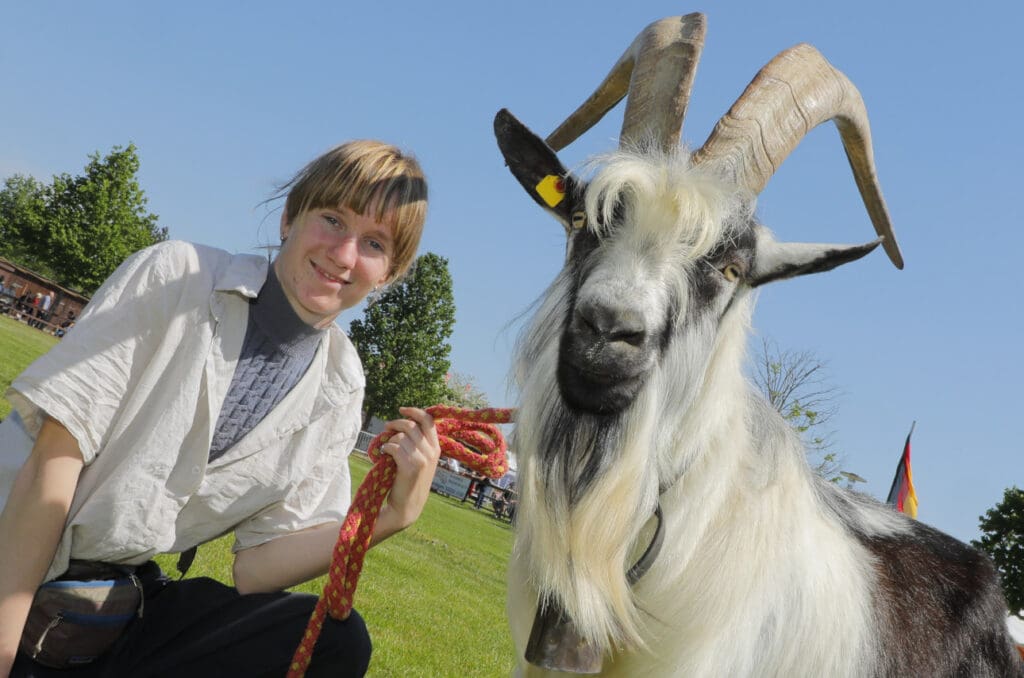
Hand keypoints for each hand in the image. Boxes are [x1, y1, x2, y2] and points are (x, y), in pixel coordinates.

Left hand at [372, 407, 441, 544]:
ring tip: (387, 448)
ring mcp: (422, 459)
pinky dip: (386, 449)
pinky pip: (394, 447)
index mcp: (436, 448)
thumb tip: (403, 422)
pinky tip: (384, 455)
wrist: (407, 506)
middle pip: (411, 425)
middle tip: (386, 427)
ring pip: (401, 436)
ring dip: (390, 440)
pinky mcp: (410, 466)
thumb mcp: (421, 460)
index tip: (401, 409)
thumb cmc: (409, 481)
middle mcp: (432, 452)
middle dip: (396, 424)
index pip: (428, 420)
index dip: (414, 412)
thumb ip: (418, 443)